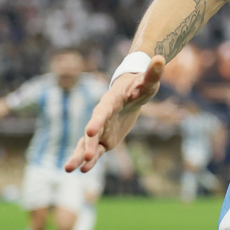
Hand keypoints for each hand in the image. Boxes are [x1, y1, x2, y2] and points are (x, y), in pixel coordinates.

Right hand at [65, 55, 165, 172]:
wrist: (132, 93)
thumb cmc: (140, 85)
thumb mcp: (148, 81)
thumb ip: (153, 73)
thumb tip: (161, 58)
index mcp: (110, 102)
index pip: (102, 112)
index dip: (96, 121)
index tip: (89, 131)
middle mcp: (101, 116)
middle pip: (92, 131)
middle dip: (86, 144)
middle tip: (82, 157)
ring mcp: (101, 129)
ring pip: (87, 143)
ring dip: (79, 155)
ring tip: (68, 169)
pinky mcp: (104, 139)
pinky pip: (95, 151)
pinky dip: (90, 160)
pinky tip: (83, 171)